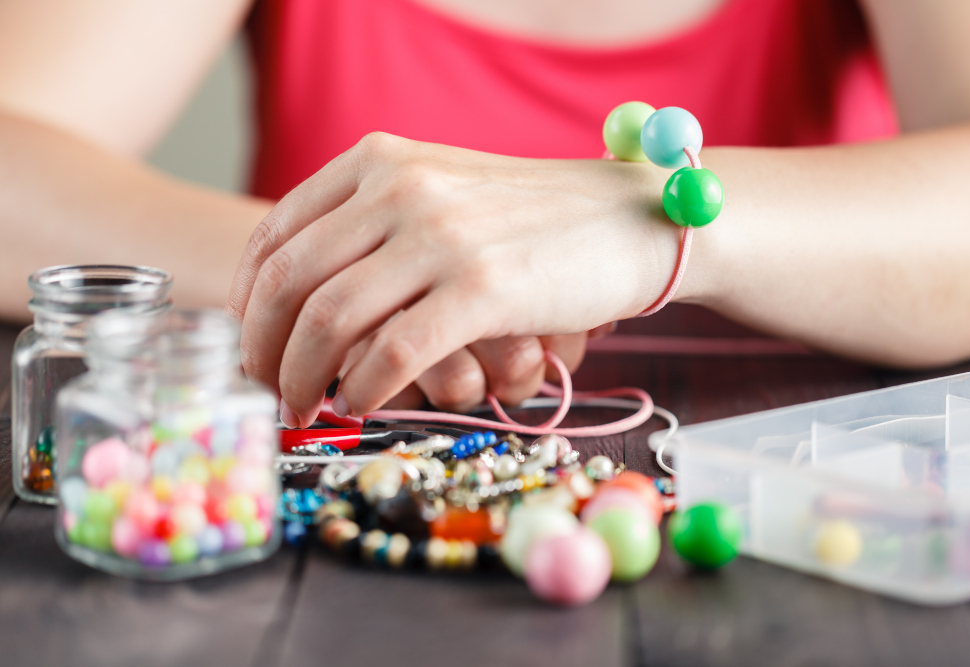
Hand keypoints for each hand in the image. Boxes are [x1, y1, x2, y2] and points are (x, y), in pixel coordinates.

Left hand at [227, 133, 680, 424]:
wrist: (629, 217)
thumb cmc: (535, 217)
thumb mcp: (444, 191)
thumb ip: (377, 222)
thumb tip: (308, 295)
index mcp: (379, 162)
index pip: (275, 233)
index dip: (245, 300)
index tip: (248, 342)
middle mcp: (398, 189)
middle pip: (286, 281)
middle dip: (259, 349)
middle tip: (264, 390)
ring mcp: (439, 237)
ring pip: (328, 321)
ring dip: (301, 379)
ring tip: (304, 409)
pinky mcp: (481, 289)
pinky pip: (392, 352)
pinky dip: (363, 389)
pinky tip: (361, 404)